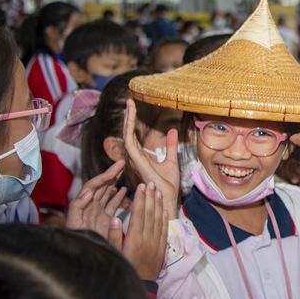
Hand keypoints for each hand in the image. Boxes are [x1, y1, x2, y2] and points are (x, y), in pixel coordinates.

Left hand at [66, 160, 128, 237]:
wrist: (82, 256)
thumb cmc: (76, 240)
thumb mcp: (75, 223)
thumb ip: (78, 206)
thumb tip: (89, 190)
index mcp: (84, 205)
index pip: (94, 185)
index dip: (105, 175)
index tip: (117, 166)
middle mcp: (91, 206)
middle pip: (101, 186)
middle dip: (111, 174)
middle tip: (122, 163)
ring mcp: (98, 212)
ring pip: (107, 193)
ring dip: (115, 182)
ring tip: (124, 173)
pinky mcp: (105, 220)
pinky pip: (112, 205)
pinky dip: (118, 197)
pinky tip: (124, 191)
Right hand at [108, 182, 168, 280]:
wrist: (140, 287)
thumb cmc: (124, 270)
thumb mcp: (114, 254)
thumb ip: (114, 236)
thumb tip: (115, 218)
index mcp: (134, 240)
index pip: (138, 215)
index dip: (140, 199)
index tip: (141, 187)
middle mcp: (148, 239)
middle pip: (149, 214)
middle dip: (150, 197)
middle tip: (151, 183)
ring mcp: (156, 243)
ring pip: (159, 220)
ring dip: (159, 205)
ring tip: (158, 191)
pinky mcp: (162, 248)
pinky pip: (165, 230)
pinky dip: (165, 218)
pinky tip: (165, 209)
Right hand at [123, 99, 179, 219]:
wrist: (168, 197)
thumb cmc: (168, 184)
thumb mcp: (172, 160)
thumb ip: (171, 146)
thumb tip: (173, 131)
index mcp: (141, 156)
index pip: (134, 135)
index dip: (133, 122)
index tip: (134, 107)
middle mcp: (135, 157)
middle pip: (128, 133)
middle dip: (128, 117)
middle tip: (129, 101)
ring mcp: (134, 159)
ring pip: (127, 134)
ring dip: (128, 119)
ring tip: (129, 104)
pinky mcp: (136, 161)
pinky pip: (130, 142)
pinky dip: (129, 128)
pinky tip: (130, 117)